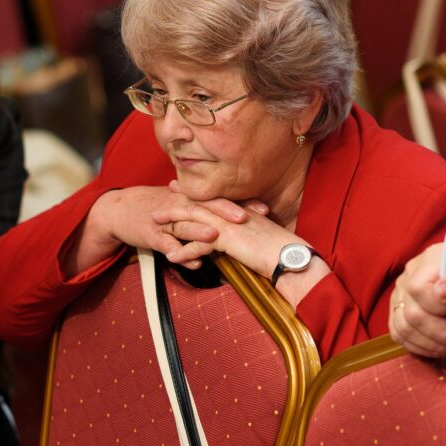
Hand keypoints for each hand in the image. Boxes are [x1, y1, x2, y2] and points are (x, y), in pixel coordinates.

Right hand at [65, 184, 260, 274]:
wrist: (119, 209)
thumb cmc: (157, 207)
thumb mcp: (183, 203)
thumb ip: (209, 210)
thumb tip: (241, 218)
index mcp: (191, 197)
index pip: (220, 198)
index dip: (242, 202)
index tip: (264, 210)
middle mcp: (180, 205)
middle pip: (205, 206)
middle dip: (225, 211)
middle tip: (246, 218)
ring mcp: (165, 220)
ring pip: (184, 224)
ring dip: (199, 231)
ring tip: (216, 238)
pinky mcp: (151, 234)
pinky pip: (166, 244)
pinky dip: (179, 252)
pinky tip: (192, 262)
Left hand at [150, 185, 328, 304]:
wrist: (289, 257)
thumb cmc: (280, 250)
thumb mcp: (260, 237)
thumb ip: (247, 234)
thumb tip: (238, 239)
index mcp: (240, 209)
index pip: (212, 198)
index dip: (194, 194)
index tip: (180, 188)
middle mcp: (232, 212)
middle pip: (198, 203)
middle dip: (177, 202)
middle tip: (159, 200)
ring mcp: (228, 224)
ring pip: (193, 219)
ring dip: (172, 222)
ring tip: (155, 223)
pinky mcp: (227, 238)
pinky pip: (198, 244)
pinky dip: (183, 251)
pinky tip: (172, 257)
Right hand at [388, 243, 445, 357]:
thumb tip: (442, 290)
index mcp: (434, 257)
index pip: (419, 288)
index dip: (439, 307)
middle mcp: (411, 271)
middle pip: (411, 312)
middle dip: (439, 333)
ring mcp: (401, 291)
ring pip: (404, 327)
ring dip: (432, 344)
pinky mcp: (398, 309)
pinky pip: (399, 334)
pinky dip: (420, 346)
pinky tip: (439, 345)